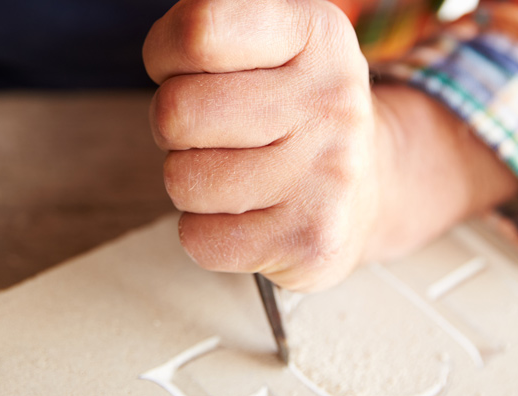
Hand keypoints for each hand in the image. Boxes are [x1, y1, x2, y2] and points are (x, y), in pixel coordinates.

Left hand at [143, 0, 517, 291]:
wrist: (357, 199)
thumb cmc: (294, 125)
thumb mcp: (277, 53)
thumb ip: (218, 37)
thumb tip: (164, 53)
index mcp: (319, 36)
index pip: (199, 31)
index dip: (164, 55)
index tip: (181, 74)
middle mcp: (330, 103)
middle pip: (176, 112)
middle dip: (173, 129)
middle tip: (209, 137)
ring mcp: (325, 177)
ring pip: (182, 181)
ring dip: (190, 184)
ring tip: (232, 179)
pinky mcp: (309, 239)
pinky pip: (199, 239)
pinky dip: (203, 233)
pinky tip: (242, 220)